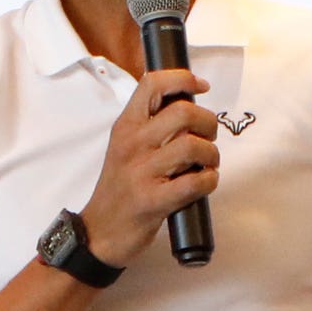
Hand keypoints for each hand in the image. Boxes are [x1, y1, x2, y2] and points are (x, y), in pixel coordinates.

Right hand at [80, 66, 219, 268]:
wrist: (99, 232)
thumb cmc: (119, 188)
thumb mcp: (124, 147)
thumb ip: (150, 125)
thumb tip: (188, 107)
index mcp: (125, 127)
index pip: (152, 85)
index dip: (183, 78)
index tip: (200, 86)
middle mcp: (132, 145)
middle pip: (183, 112)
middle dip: (208, 123)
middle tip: (208, 136)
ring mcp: (142, 173)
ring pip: (193, 146)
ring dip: (211, 155)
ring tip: (206, 164)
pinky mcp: (153, 201)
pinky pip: (195, 182)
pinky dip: (209, 180)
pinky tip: (203, 182)